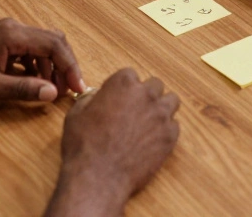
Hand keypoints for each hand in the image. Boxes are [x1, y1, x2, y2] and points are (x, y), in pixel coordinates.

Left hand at [0, 18, 86, 103]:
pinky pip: (28, 49)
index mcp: (13, 35)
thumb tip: (53, 93)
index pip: (54, 45)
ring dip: (51, 67)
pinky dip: (36, 65)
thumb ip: (24, 89)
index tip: (78, 88)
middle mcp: (13, 27)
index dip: (70, 67)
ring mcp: (6, 31)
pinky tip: (34, 82)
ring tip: (52, 91)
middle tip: (69, 90)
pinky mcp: (0, 39)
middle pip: (52, 41)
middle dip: (64, 65)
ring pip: (41, 45)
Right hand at [50, 69, 179, 214]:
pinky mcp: (170, 136)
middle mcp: (146, 94)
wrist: (98, 176)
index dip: (123, 87)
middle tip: (135, 110)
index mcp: (123, 83)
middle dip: (146, 95)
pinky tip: (152, 140)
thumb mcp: (77, 113)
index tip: (119, 98)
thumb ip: (91, 98)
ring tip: (149, 122)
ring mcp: (161, 115)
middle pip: (155, 85)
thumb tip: (97, 96)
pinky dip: (165, 131)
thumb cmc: (84, 145)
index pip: (130, 74)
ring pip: (171, 101)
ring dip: (161, 108)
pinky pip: (174, 126)